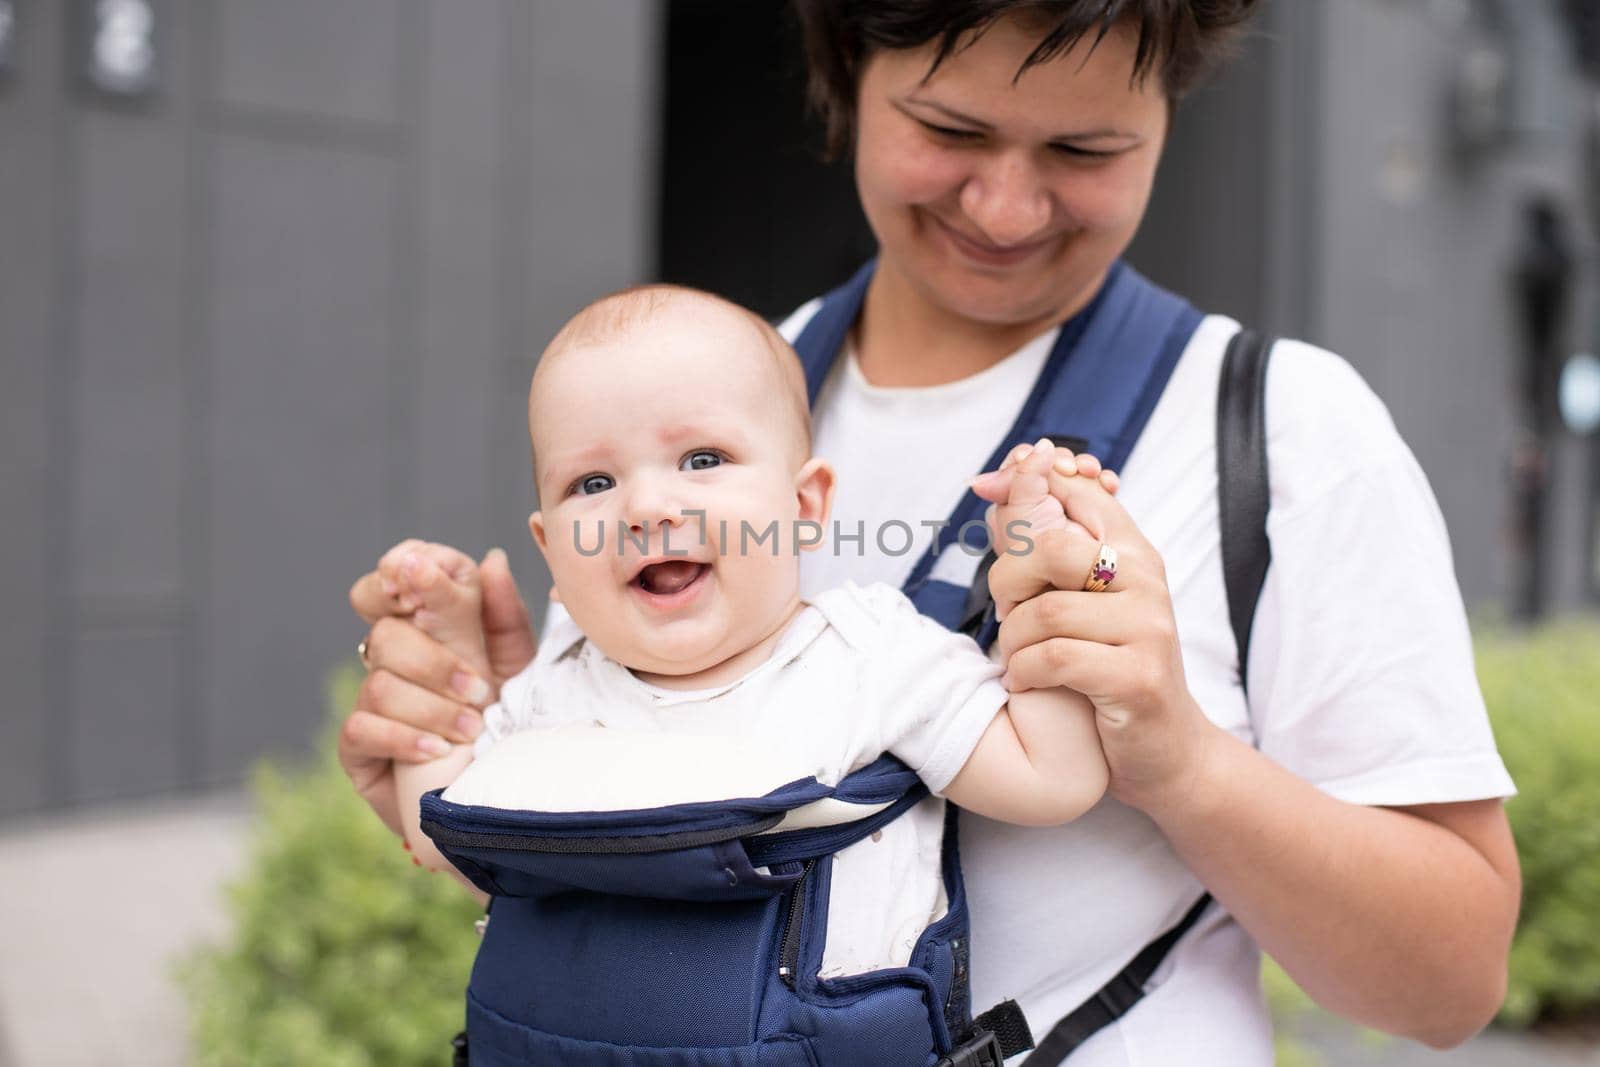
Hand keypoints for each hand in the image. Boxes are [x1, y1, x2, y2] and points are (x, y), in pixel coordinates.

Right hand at [343, 543, 535, 834]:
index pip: (398, 577)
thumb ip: (503, 615)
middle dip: (437, 663)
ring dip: (433, 709)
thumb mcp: (518, 666)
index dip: (404, 570)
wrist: (497, 796)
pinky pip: (363, 727)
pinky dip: (405, 738)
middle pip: (387, 632)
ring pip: (381, 683)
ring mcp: (370, 700)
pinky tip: (437, 752)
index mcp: (430, 624)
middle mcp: (393, 656)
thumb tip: (491, 560)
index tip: (418, 576)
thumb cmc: (507, 720)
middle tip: (481, 690)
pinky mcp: (357, 747)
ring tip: (472, 730)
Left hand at [970, 449, 1216, 812]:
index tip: (985, 487)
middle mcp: (1145, 579)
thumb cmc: (1109, 666)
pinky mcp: (1138, 676)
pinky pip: (1056, 658)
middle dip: (1008, 580)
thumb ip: (1040, 545)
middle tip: (1006, 613)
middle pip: (1053, 547)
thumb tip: (993, 485)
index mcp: (1131, 550)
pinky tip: (1027, 682)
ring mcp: (1147, 627)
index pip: (1076, 491)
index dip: (1025, 481)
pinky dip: (1025, 672)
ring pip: (1045, 610)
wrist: (1166, 746)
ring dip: (1013, 640)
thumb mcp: (1079, 598)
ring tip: (1017, 659)